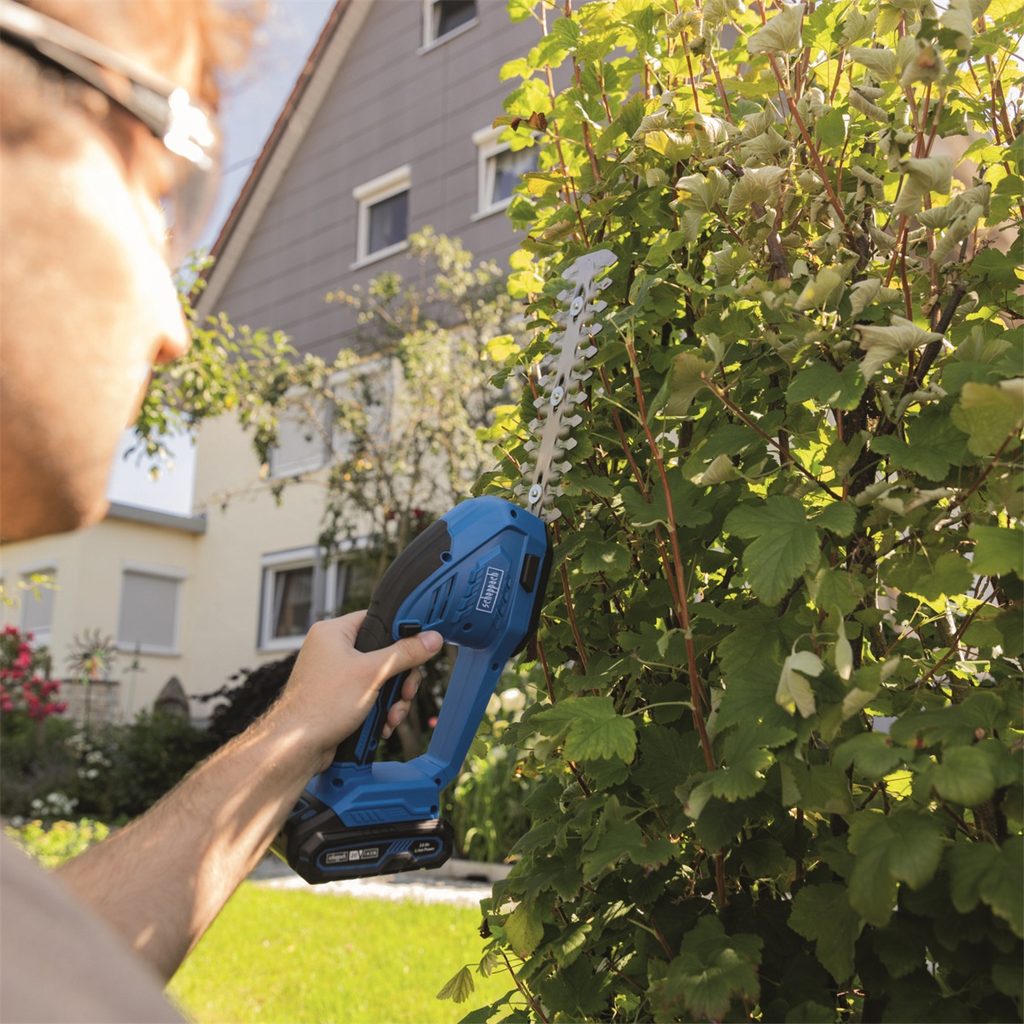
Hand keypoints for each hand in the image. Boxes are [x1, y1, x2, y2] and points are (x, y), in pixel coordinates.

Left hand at [273, 611, 442, 771]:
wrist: (297, 747)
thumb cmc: (321, 706)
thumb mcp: (373, 674)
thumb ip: (405, 653)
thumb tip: (430, 639)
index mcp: (333, 632)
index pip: (377, 620)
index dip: (400, 634)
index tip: (418, 646)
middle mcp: (332, 650)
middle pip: (383, 653)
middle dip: (399, 679)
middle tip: (405, 691)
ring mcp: (335, 674)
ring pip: (379, 678)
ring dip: (392, 699)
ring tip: (392, 715)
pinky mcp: (338, 696)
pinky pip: (369, 694)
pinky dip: (380, 709)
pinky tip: (382, 724)